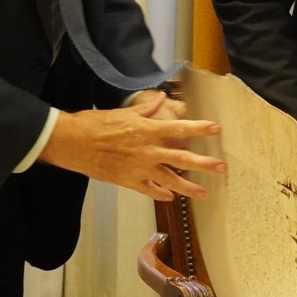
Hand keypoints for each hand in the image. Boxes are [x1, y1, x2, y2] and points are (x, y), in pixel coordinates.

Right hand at [39, 92, 225, 200]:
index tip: (216, 129)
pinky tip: (171, 198)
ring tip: (204, 193)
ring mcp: (140, 169)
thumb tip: (162, 98)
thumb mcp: (124, 112)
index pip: (181, 128)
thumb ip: (146, 110)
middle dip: (205, 164)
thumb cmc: (97, 124)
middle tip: (222, 168)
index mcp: (148, 131)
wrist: (74, 143)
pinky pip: (150, 191)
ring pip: (170, 181)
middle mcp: (148, 151)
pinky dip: (161, 195)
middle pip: (183, 159)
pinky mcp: (129, 182)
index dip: (200, 129)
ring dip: (189, 187)